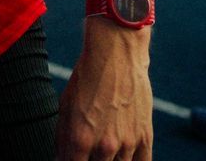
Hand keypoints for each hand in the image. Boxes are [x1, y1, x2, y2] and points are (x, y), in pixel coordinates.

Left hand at [57, 27, 153, 159]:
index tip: (73, 158)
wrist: (116, 55)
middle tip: (90, 150)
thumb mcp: (66, 106)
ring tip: (105, 149)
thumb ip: (63, 139)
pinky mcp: (144, 137)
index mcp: (80, 140)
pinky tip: (124, 157)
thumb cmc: (87, 78)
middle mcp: (104, 147)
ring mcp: (127, 143)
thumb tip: (61, 159)